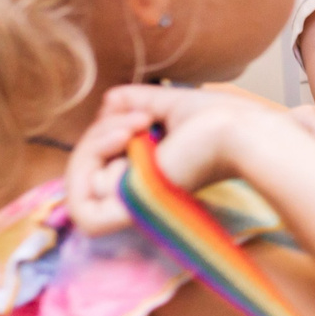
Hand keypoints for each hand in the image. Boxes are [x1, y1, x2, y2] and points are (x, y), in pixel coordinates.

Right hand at [64, 85, 280, 234]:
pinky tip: (125, 144)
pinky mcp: (132, 212)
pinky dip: (91, 167)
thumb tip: (106, 102)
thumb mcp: (165, 104)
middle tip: (140, 117)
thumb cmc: (218, 119)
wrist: (237, 129)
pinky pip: (84, 213)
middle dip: (98, 133)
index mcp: (145, 175)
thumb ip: (132, 102)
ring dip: (94, 143)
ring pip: (77, 186)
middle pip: (83, 172)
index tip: (140, 114)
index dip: (102, 135)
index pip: (97, 165)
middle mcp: (136, 195)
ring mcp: (133, 206)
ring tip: (135, 125)